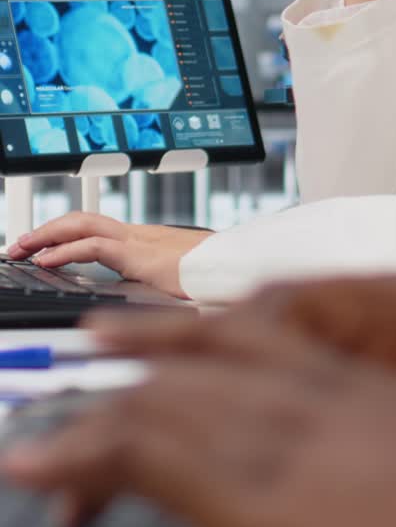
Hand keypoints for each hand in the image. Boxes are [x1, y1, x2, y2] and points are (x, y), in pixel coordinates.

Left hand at [6, 213, 209, 297]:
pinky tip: (46, 262)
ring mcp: (142, 242)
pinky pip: (94, 247)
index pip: (100, 230)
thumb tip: (159, 305)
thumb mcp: (188, 285)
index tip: (43, 248)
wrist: (243, 272)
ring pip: (83, 225)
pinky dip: (65, 252)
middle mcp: (143, 236)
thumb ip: (169, 288)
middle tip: (21, 244)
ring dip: (47, 235)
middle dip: (49, 229)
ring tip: (23, 248)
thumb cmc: (223, 281)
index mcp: (151, 243)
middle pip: (86, 220)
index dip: (68, 235)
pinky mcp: (141, 257)